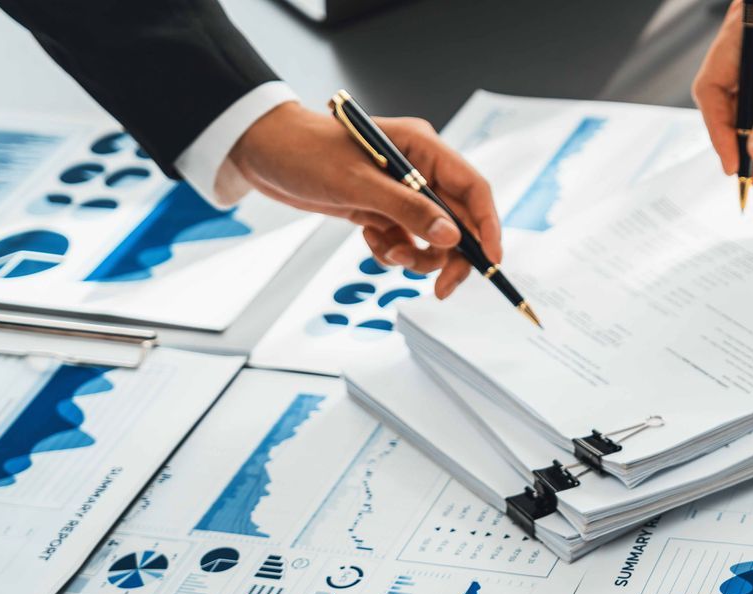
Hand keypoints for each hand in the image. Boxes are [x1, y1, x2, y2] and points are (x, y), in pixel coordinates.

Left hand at [230, 101, 502, 298]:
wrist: (263, 152)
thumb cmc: (305, 151)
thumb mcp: (356, 183)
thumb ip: (407, 210)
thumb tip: (452, 238)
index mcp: (422, 148)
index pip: (473, 189)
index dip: (487, 225)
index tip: (489, 260)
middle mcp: (418, 170)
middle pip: (457, 220)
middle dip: (451, 255)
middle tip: (441, 287)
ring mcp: (401, 191)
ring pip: (432, 237)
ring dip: (416, 256)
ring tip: (387, 254)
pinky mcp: (382, 209)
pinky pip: (404, 241)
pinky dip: (392, 251)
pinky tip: (369, 241)